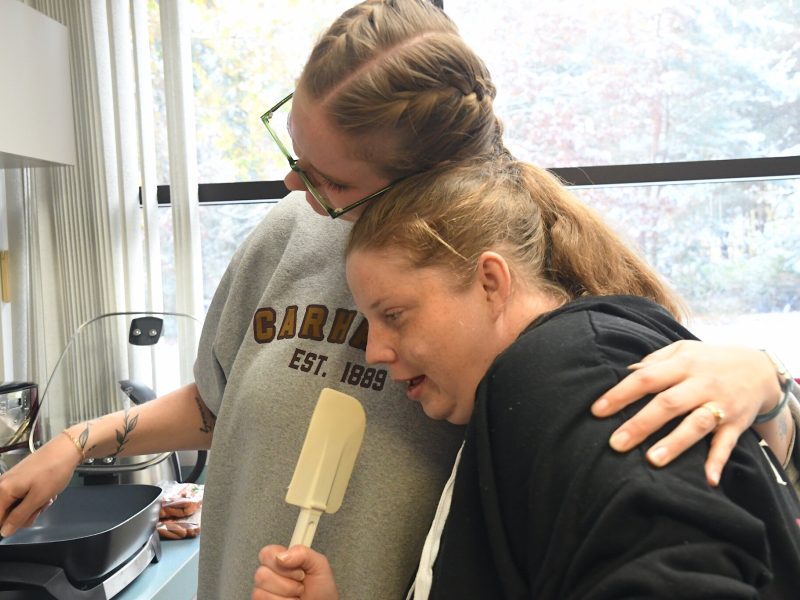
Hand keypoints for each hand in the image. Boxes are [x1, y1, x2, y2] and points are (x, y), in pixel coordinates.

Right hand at [0, 434, 80, 537]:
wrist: (66, 449)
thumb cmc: (54, 470)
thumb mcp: (38, 498)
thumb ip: (19, 516)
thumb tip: (4, 531)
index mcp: (3, 490)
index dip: (13, 524)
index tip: (29, 517)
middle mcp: (3, 485)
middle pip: (8, 513)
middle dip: (27, 513)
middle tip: (42, 504)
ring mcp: (12, 481)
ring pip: (19, 506)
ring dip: (34, 505)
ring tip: (47, 496)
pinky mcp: (21, 479)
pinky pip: (24, 496)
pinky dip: (36, 497)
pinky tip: (47, 492)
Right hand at [252, 544, 339, 599]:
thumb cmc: (322, 590)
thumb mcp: (318, 565)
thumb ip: (302, 552)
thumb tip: (280, 556)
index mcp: (282, 561)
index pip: (266, 554)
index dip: (280, 561)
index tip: (298, 570)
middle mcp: (271, 575)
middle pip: (261, 574)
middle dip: (287, 583)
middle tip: (300, 585)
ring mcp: (266, 591)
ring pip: (261, 591)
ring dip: (286, 595)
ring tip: (297, 595)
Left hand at [591, 341, 781, 486]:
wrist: (759, 368)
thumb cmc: (708, 360)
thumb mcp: (682, 351)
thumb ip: (654, 361)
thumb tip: (626, 371)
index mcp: (682, 364)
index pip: (646, 378)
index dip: (620, 394)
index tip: (597, 411)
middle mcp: (701, 384)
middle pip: (667, 403)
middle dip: (640, 424)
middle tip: (615, 443)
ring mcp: (720, 404)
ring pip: (696, 424)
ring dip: (676, 442)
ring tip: (653, 460)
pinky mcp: (737, 424)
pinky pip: (727, 443)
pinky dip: (718, 461)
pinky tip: (708, 479)